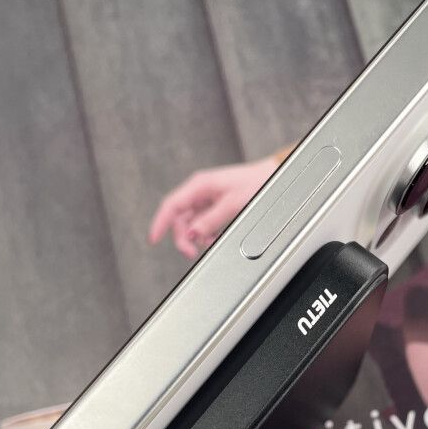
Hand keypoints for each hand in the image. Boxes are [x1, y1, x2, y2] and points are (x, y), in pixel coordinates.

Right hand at [148, 156, 276, 257]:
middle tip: (192, 253)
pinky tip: (215, 237)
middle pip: (179, 218)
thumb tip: (193, 234)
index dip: (160, 223)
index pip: (171, 206)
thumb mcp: (233, 204)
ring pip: (191, 223)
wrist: (274, 176)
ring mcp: (207, 199)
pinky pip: (203, 223)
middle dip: (183, 237)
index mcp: (200, 185)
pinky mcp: (215, 206)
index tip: (153, 239)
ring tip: (210, 242)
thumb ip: (211, 220)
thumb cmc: (257, 183)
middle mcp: (200, 191)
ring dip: (197, 237)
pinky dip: (207, 233)